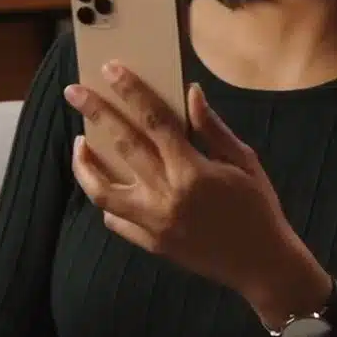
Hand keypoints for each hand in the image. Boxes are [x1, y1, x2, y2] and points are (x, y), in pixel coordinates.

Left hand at [64, 62, 330, 322]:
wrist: (263, 266)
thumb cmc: (258, 208)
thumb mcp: (244, 162)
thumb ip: (212, 129)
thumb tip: (191, 92)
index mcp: (193, 171)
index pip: (154, 121)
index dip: (131, 91)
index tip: (111, 70)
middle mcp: (167, 195)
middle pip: (121, 145)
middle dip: (95, 113)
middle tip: (74, 92)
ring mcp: (154, 223)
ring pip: (102, 190)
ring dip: (84, 164)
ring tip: (79, 144)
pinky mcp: (150, 243)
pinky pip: (115, 220)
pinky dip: (106, 201)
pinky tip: (105, 183)